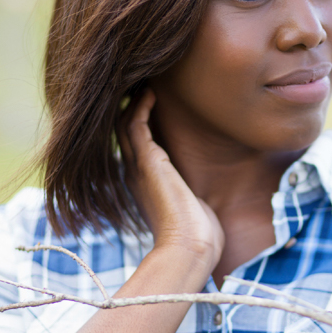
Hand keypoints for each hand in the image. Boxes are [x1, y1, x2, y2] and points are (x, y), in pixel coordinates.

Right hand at [119, 89, 223, 273]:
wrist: (190, 248)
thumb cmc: (198, 236)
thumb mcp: (194, 210)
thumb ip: (192, 198)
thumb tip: (206, 198)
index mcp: (145, 186)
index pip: (136, 149)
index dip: (140, 126)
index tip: (151, 106)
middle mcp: (137, 175)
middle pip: (125, 134)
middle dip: (132, 110)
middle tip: (142, 88)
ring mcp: (139, 169)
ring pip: (125, 126)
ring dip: (134, 104)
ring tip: (145, 85)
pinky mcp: (148, 163)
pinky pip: (135, 127)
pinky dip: (141, 108)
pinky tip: (150, 94)